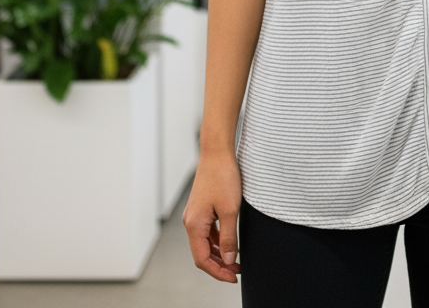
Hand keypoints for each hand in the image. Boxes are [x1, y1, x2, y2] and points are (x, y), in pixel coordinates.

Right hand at [182, 149, 242, 282]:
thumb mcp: (231, 210)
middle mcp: (191, 222)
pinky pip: (208, 231)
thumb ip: (230, 238)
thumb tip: (230, 260)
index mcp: (194, 225)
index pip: (202, 259)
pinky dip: (218, 240)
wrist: (217, 151)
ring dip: (220, 253)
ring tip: (237, 260)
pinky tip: (231, 243)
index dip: (218, 272)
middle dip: (219, 265)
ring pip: (205, 243)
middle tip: (238, 271)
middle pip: (202, 253)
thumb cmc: (223, 176)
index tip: (233, 277)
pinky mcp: (201, 208)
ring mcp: (195, 215)